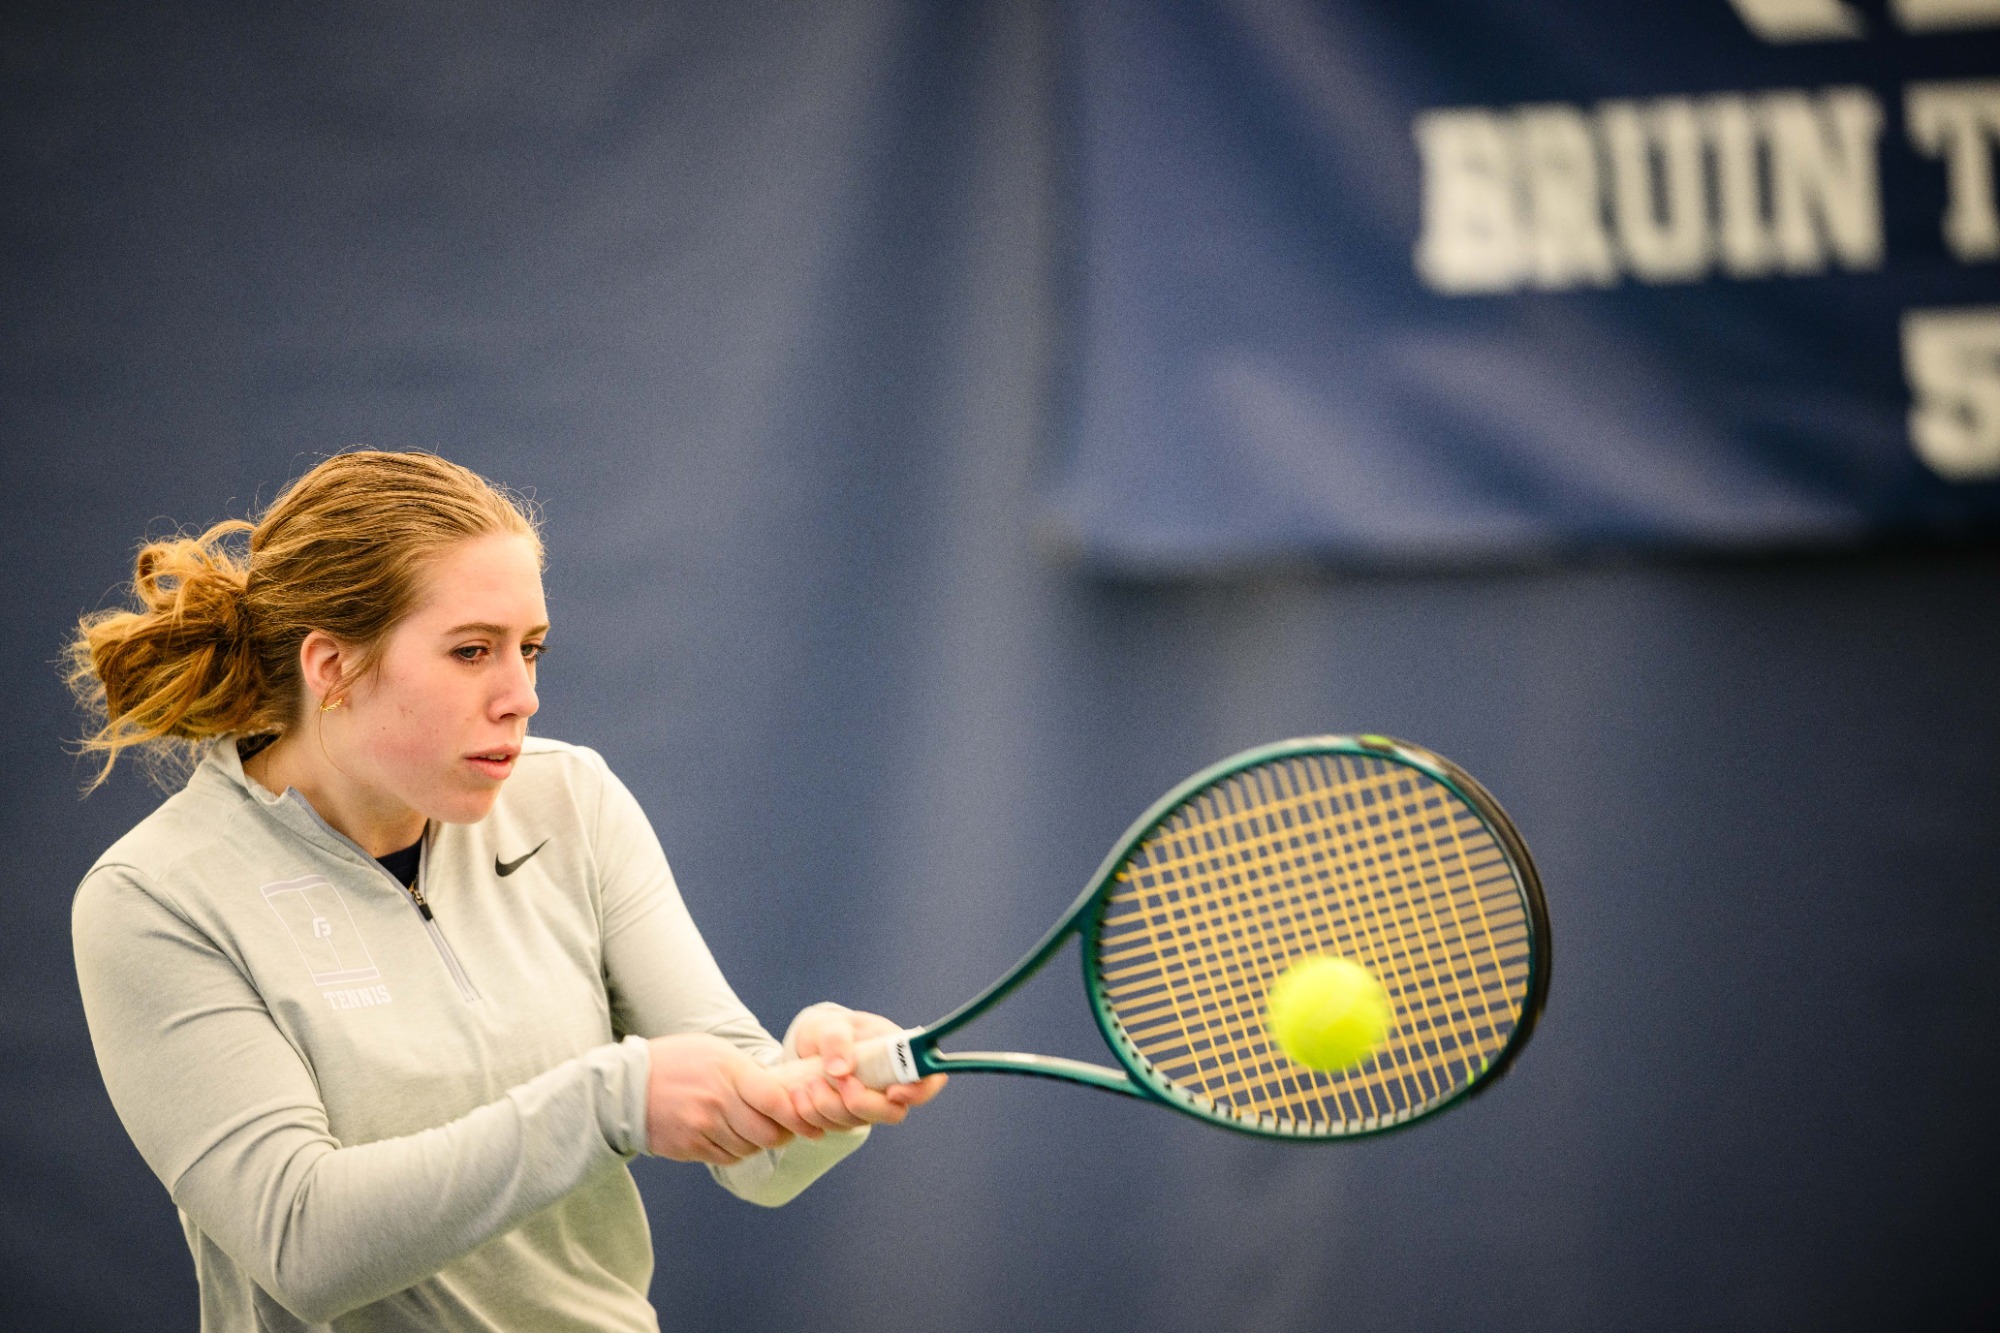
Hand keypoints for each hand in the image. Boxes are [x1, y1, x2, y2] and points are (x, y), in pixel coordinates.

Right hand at [644, 1032, 820, 1164]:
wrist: (625, 1087)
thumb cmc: (676, 1061)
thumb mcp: (714, 1051)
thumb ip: (748, 1071)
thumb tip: (781, 1089)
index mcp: (728, 1072)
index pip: (774, 1100)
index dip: (798, 1116)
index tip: (813, 1125)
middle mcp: (718, 1102)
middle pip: (767, 1133)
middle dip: (782, 1135)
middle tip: (786, 1129)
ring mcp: (703, 1128)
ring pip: (749, 1149)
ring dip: (758, 1144)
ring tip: (754, 1130)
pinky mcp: (690, 1148)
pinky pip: (727, 1158)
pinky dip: (737, 1152)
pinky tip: (731, 1138)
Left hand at [782, 1005, 948, 1131]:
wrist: (808, 1046)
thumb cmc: (830, 1030)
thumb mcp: (830, 1025)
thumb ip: (836, 1040)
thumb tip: (841, 1068)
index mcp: (900, 1056)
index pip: (929, 1080)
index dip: (919, 1091)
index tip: (893, 1091)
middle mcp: (890, 1085)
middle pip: (893, 1113)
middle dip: (861, 1103)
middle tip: (838, 1080)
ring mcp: (869, 1104)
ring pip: (858, 1122)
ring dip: (828, 1107)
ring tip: (807, 1082)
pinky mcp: (845, 1117)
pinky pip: (833, 1127)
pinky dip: (812, 1114)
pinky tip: (799, 1094)